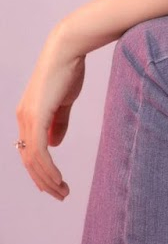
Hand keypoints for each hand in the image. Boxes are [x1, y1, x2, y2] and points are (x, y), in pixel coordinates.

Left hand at [15, 28, 85, 200]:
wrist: (67, 49)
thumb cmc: (68, 70)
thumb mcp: (64, 101)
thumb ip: (58, 122)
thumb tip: (55, 143)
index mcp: (28, 114)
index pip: (29, 150)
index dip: (39, 170)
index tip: (53, 183)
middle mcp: (23, 119)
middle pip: (28, 160)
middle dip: (43, 181)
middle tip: (58, 194)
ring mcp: (28, 119)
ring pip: (33, 160)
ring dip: (47, 179)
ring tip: (62, 191)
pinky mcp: (37, 118)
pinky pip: (40, 153)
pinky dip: (48, 170)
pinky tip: (59, 179)